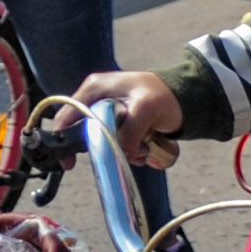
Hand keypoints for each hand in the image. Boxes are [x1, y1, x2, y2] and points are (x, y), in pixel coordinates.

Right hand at [62, 69, 187, 168]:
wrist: (185, 99)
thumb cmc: (165, 95)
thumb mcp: (146, 108)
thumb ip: (130, 130)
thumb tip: (121, 151)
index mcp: (95, 88)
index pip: (68, 114)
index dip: (65, 138)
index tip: (70, 162)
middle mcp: (97, 100)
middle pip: (86, 133)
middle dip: (106, 147)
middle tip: (129, 151)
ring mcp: (108, 114)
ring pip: (105, 143)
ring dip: (124, 151)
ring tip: (145, 146)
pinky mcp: (120, 127)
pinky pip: (118, 146)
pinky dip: (131, 152)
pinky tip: (146, 148)